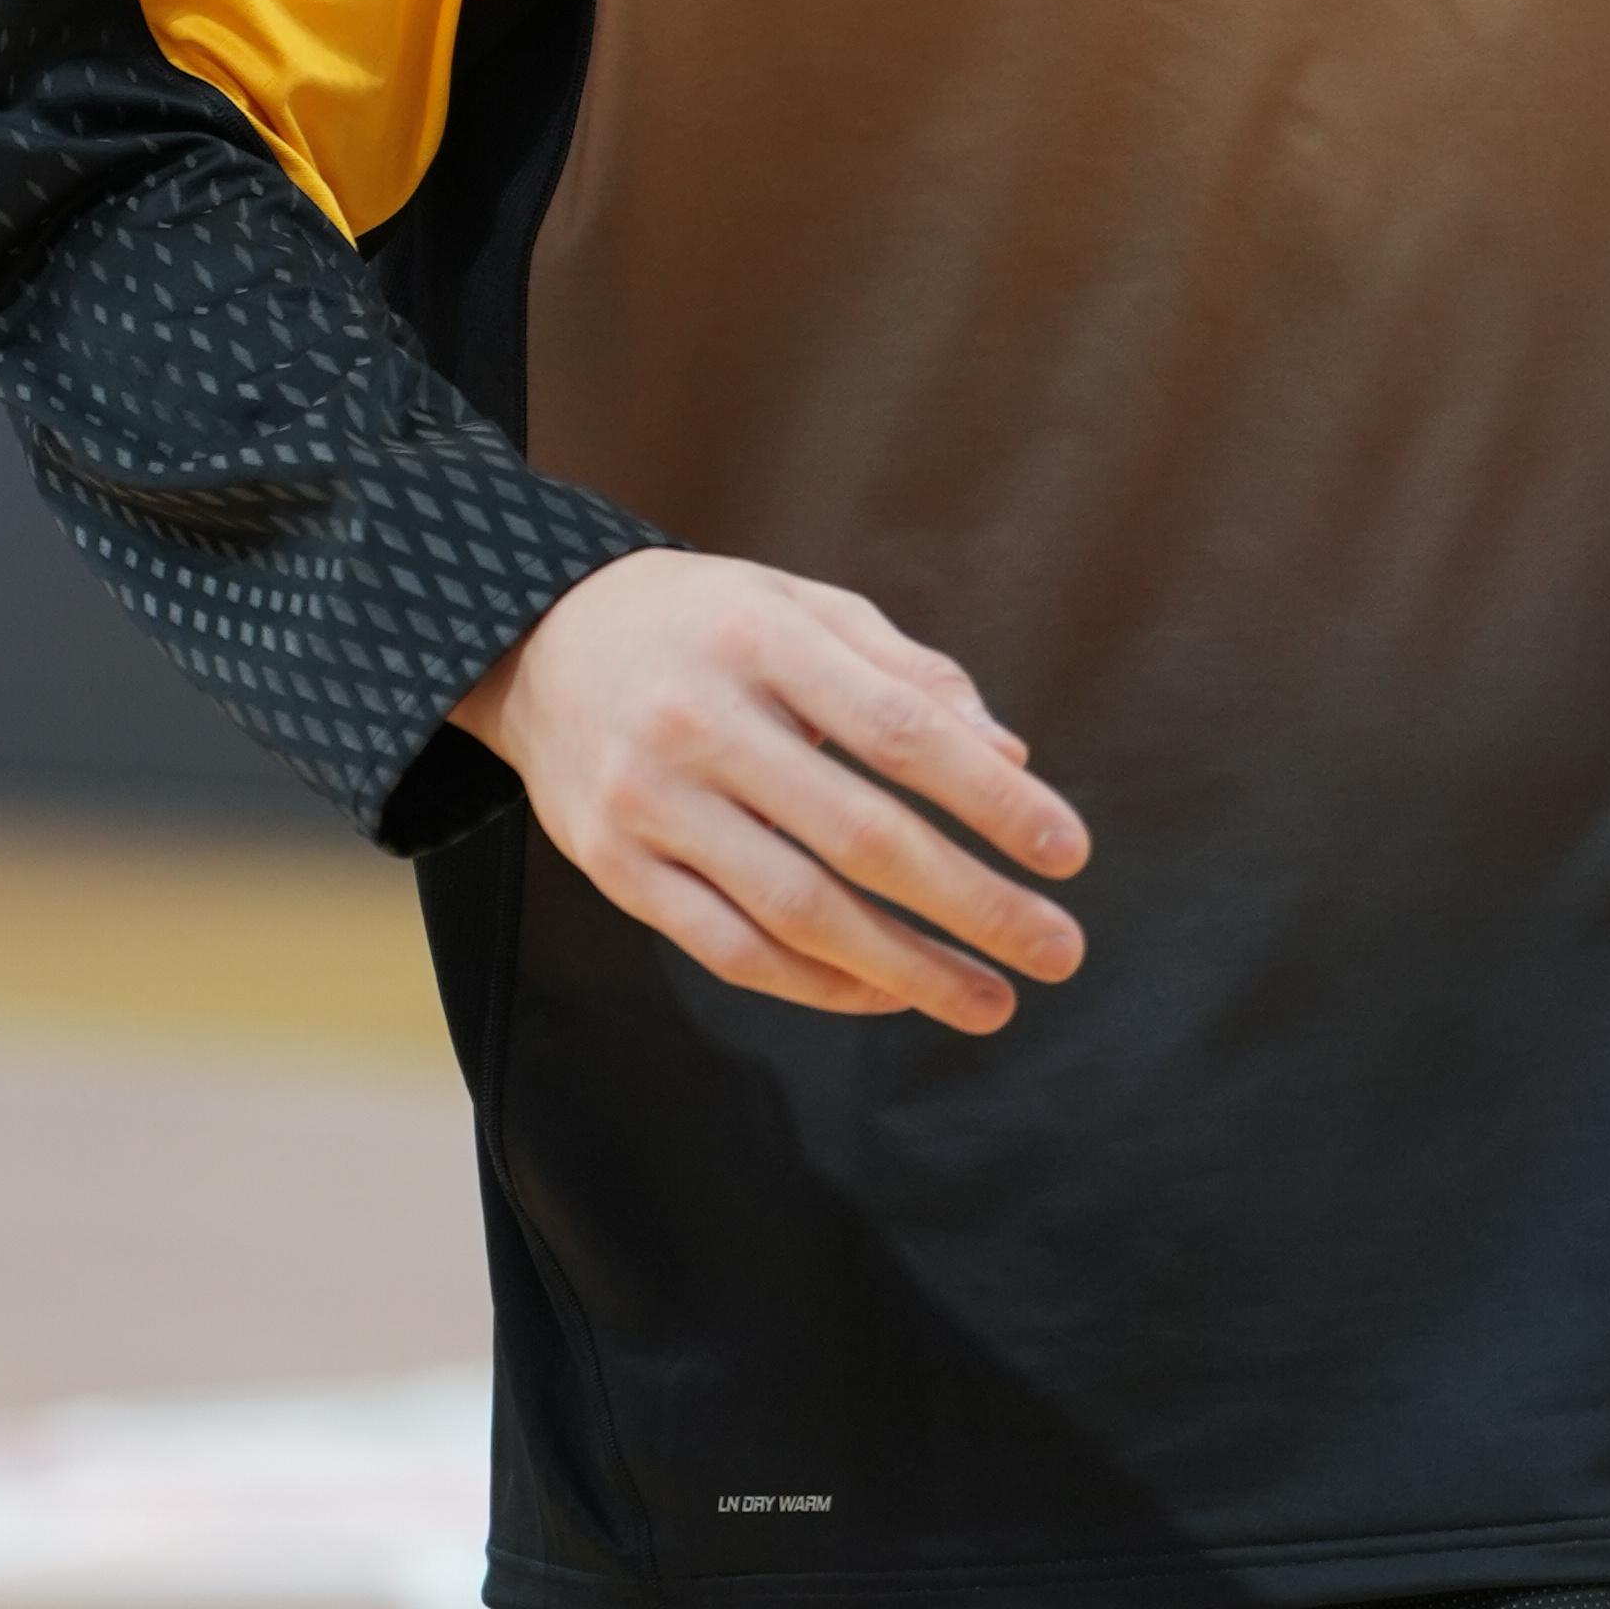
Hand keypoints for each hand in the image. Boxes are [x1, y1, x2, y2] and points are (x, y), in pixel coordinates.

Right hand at [455, 548, 1087, 1032]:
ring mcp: (648, 803)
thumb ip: (911, 676)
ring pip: (797, 911)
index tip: (1069, 852)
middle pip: (860, 835)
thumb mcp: (806, 608)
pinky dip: (818, 984)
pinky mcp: (613, 867)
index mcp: (763, 642)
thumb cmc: (709, 624)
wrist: (540, 642)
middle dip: (973, 904)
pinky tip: (888, 994)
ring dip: (907, 970)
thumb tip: (1012, 760)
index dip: (991, 799)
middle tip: (1058, 950)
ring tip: (988, 1000)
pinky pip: (727, 949)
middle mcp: (700, 723)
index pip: (900, 732)